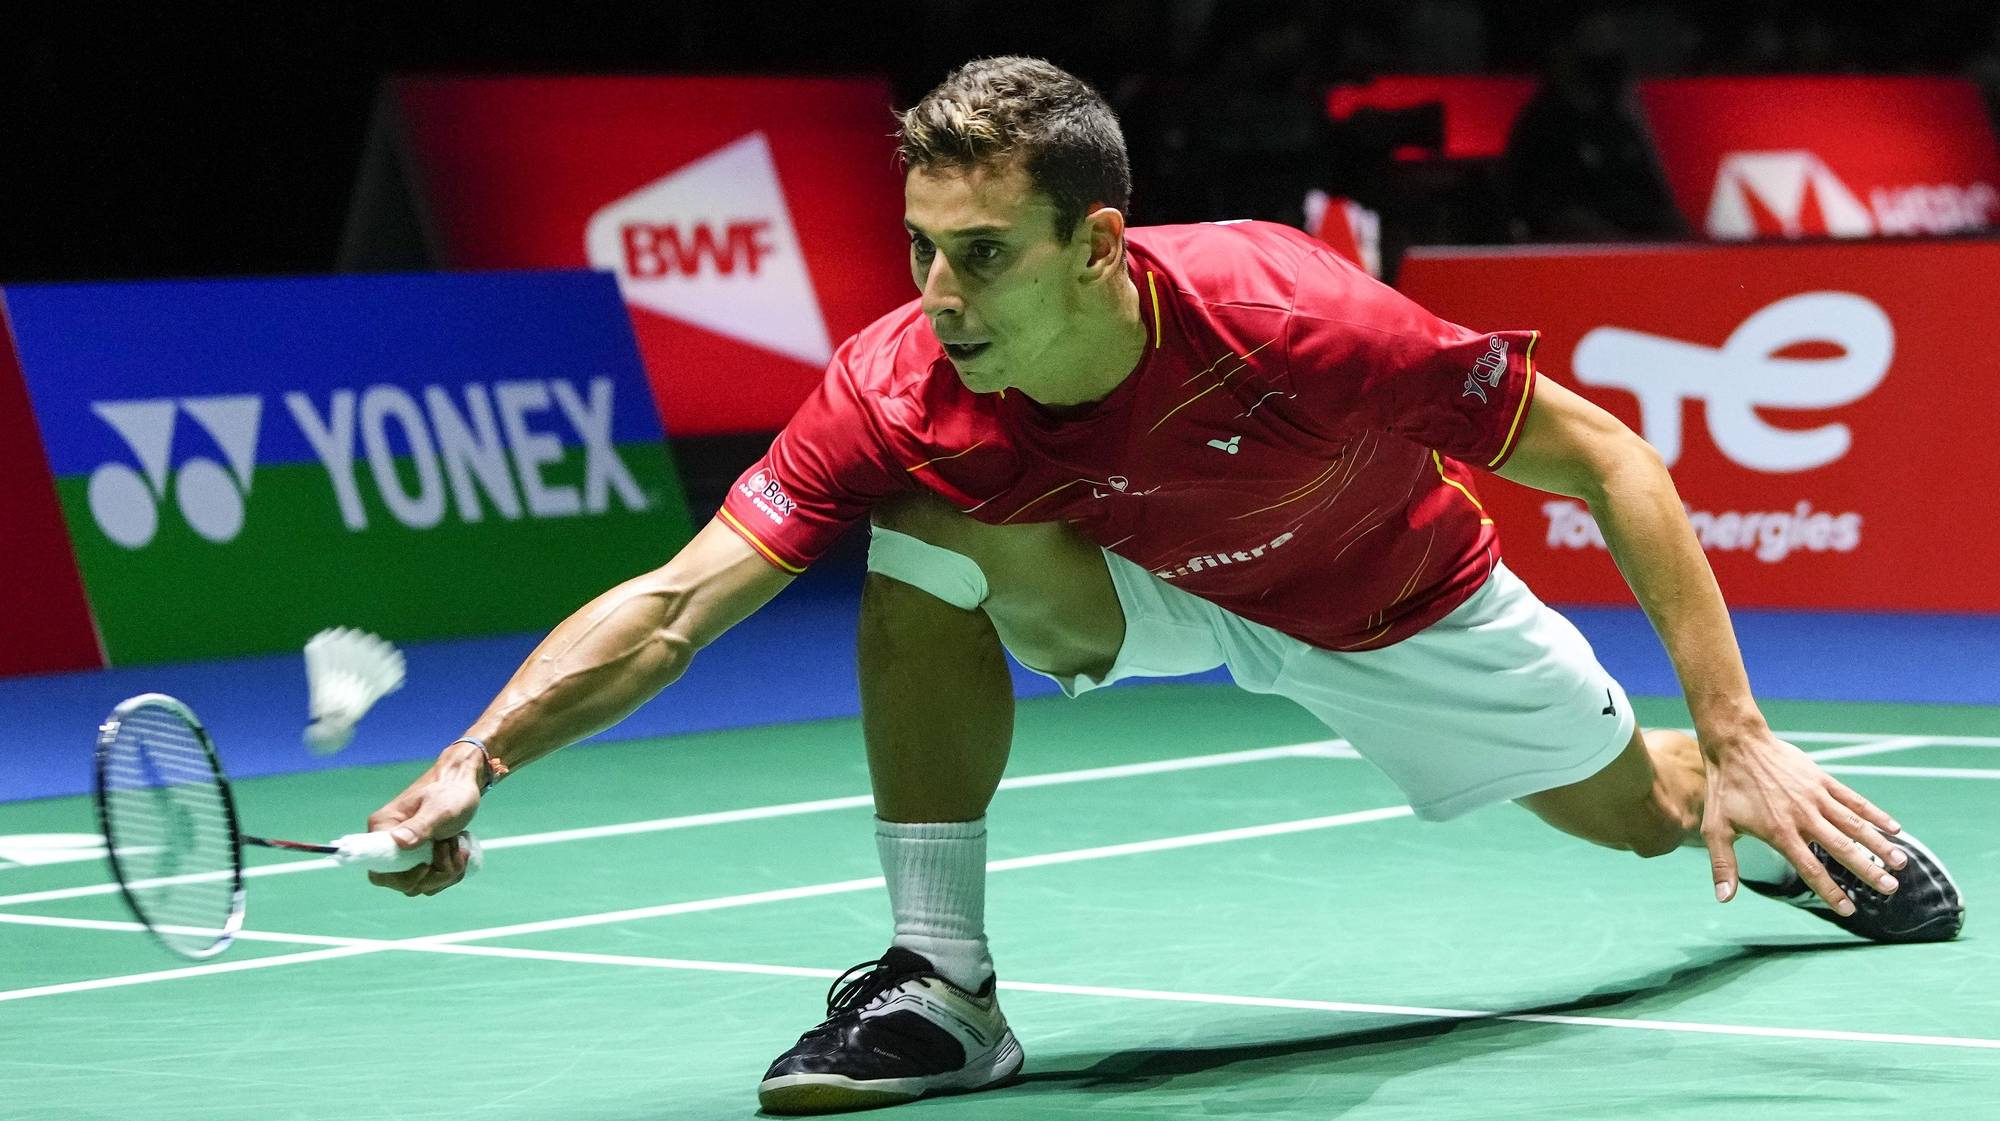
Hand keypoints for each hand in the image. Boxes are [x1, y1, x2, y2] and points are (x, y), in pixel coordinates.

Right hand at [364, 741, 484, 896]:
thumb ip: (420, 826)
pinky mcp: (421, 857)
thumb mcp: (439, 810)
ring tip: (456, 845)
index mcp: (383, 829)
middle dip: (433, 875)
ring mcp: (406, 852)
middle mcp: (390, 844)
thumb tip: (398, 842)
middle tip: (448, 848)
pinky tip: (459, 850)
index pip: (378, 871)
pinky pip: (433, 879)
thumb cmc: (450, 792)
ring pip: (422, 884)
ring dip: (445, 871)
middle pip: (403, 883)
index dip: (402, 878)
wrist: (464, 783)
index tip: (426, 865)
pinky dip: (450, 871)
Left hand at [1700, 725, 1906, 914]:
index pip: (1812, 870)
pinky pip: (1854, 799)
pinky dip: (1875, 813)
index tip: (1849, 910)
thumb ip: (1724, 865)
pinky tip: (1894, 827)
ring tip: (1901, 863)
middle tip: (1890, 889)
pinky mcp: (1822, 780)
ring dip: (1879, 844)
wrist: (1737, 745)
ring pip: (1854, 825)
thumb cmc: (1725, 789)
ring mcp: (1816, 797)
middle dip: (1868, 870)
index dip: (1831, 892)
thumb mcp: (1715, 828)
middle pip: (1842, 849)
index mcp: (1781, 833)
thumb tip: (1723, 898)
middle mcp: (1804, 818)